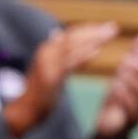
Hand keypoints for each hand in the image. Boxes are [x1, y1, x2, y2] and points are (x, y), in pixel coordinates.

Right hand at [2, 21, 118, 138]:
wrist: (23, 112)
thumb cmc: (38, 92)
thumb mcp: (46, 68)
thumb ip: (54, 53)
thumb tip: (57, 34)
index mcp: (47, 50)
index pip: (71, 34)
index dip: (89, 29)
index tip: (106, 27)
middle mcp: (46, 53)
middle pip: (73, 37)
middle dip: (95, 31)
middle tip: (114, 28)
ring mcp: (47, 65)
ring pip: (72, 46)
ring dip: (93, 39)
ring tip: (110, 35)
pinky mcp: (50, 78)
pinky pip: (69, 64)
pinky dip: (83, 56)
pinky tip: (97, 52)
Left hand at [93, 33, 137, 138]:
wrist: (108, 129)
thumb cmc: (119, 99)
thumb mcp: (127, 75)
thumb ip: (137, 57)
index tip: (135, 55)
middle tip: (124, 63)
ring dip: (130, 81)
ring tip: (118, 75)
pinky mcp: (129, 124)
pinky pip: (131, 109)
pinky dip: (123, 95)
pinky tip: (114, 87)